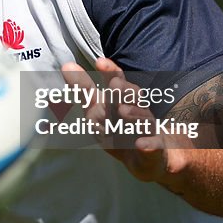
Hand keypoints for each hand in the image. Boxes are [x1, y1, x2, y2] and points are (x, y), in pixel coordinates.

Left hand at [61, 58, 189, 183]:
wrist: (146, 160)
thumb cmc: (119, 131)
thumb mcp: (97, 111)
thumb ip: (84, 90)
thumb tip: (66, 65)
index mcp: (122, 99)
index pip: (118, 81)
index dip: (110, 71)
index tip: (99, 62)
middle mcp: (137, 110)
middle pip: (134, 96)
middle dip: (125, 90)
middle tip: (114, 85)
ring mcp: (148, 130)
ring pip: (144, 119)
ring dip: (135, 115)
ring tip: (122, 111)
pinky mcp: (156, 149)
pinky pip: (154, 147)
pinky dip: (148, 145)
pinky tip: (140, 144)